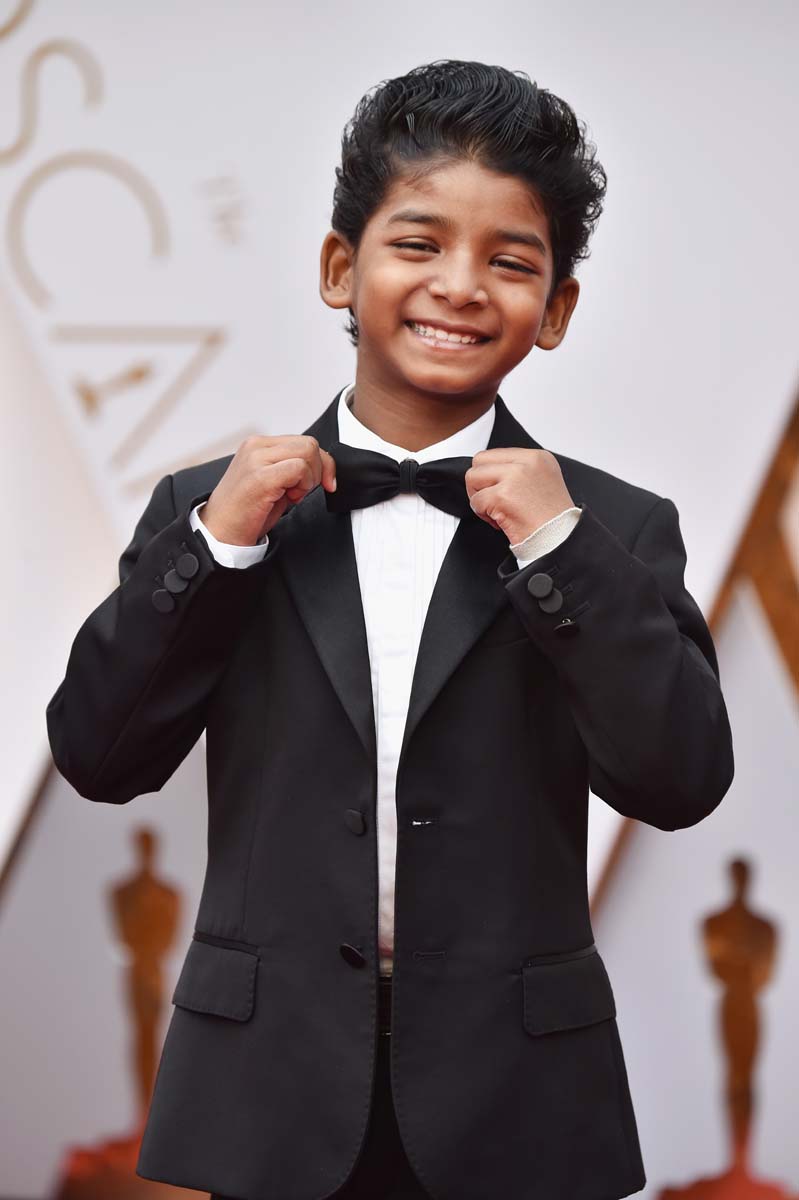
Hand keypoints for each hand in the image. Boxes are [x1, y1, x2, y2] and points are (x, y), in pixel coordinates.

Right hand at [201, 434, 336, 545]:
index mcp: (258, 445)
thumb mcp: (273, 482)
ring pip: (307, 452)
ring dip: (309, 478)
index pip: (304, 441)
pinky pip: (299, 468)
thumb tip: (321, 466)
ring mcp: (257, 459)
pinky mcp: (261, 477)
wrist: (219, 532)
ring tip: (291, 495)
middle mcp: (256, 447)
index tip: (326, 482)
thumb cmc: (244, 511)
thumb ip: (292, 468)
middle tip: (301, 491)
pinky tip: (289, 498)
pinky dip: (303, 485)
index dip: (322, 463)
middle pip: (309, 444)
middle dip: (318, 470)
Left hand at [464, 448, 574, 545]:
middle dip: (480, 483)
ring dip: (479, 497)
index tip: (500, 490)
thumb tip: (492, 472)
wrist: (560, 540)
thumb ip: (519, 471)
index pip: (496, 454)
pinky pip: (475, 501)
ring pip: (473, 477)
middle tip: (492, 500)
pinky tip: (500, 520)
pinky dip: (483, 515)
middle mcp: (527, 462)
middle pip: (480, 461)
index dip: (491, 475)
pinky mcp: (503, 496)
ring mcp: (514, 477)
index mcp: (538, 457)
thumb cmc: (552, 520)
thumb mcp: (543, 481)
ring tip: (497, 510)